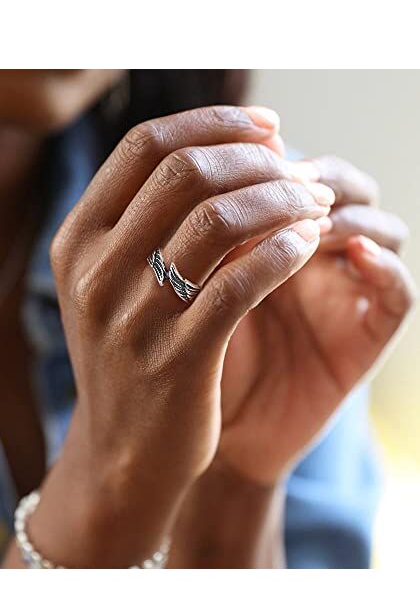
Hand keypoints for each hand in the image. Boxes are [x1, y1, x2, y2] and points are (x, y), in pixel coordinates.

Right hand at [29, 105, 334, 565]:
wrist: (122, 454)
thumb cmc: (131, 356)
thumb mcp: (117, 283)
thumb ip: (153, 220)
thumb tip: (235, 152)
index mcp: (77, 241)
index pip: (146, 145)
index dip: (214, 123)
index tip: (268, 127)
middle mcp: (96, 272)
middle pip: (186, 173)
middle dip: (258, 160)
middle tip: (301, 171)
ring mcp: (132, 318)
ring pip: (220, 221)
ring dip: (282, 201)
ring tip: (315, 205)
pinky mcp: (176, 361)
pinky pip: (242, 284)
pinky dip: (284, 252)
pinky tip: (306, 244)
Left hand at [218, 155, 416, 485]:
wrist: (208, 433)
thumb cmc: (189, 354)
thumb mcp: (196, 285)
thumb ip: (210, 232)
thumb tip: (210, 161)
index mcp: (272, 239)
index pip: (296, 171)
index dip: (279, 157)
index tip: (249, 155)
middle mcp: (315, 259)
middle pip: (344, 188)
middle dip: (318, 179)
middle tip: (286, 183)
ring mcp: (345, 295)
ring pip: (380, 229)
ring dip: (349, 216)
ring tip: (311, 222)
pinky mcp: (366, 337)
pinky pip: (398, 294)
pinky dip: (385, 268)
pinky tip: (354, 254)